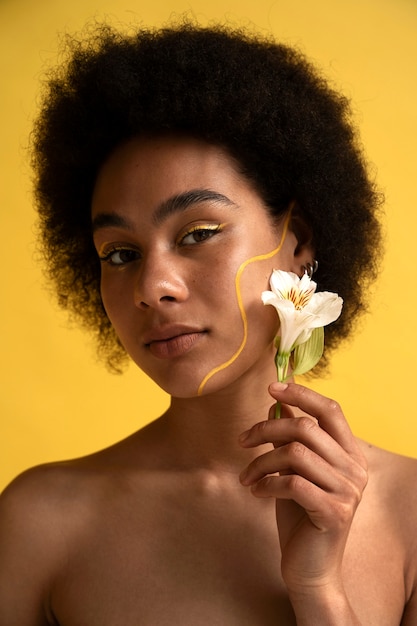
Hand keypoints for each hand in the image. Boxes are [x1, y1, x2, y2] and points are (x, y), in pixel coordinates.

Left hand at [239, 381, 367, 596]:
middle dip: (265, 429)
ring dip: (261, 462)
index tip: (271, 388)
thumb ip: (292, 438)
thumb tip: (277, 404)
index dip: (301, 394)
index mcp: (350, 453)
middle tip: (241, 441)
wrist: (310, 568)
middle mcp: (355, 469)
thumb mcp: (294, 470)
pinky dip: (267, 483)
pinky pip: (292, 483)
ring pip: (294, 454)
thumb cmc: (300, 515)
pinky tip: (256, 491)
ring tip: (247, 477)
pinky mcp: (334, 512)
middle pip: (306, 428)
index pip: (331, 410)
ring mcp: (348, 491)